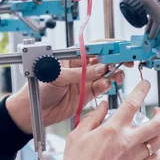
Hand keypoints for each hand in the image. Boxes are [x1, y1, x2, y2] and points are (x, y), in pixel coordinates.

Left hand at [6, 58, 132, 133]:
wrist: (33, 111)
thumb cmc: (38, 88)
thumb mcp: (57, 76)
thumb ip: (79, 73)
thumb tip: (99, 68)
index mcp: (72, 57)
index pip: (94, 47)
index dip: (109, 47)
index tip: (120, 48)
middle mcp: (80, 67)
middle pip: (104, 59)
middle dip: (117, 59)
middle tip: (127, 61)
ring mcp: (84, 81)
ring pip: (106, 73)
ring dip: (114, 73)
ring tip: (117, 76)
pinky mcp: (87, 94)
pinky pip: (101, 87)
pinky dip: (105, 86)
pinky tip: (104, 85)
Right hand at [39, 80, 159, 159]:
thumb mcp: (77, 136)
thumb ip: (92, 118)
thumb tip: (102, 107)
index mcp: (112, 130)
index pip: (133, 103)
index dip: (142, 90)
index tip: (145, 86)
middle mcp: (127, 143)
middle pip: (157, 123)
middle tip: (159, 111)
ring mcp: (135, 158)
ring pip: (159, 142)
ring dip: (159, 134)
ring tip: (154, 132)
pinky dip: (157, 154)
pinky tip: (151, 152)